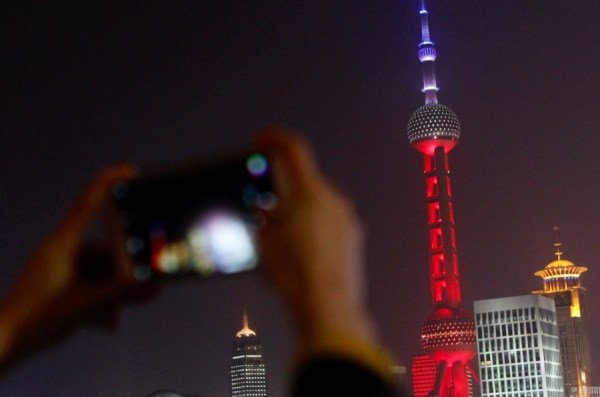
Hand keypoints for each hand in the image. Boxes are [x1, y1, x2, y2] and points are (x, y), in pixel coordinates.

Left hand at [0, 163, 148, 373]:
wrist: (2, 345)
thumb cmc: (34, 320)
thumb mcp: (86, 305)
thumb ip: (123, 294)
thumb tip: (154, 287)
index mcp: (61, 245)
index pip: (89, 203)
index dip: (110, 182)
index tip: (129, 168)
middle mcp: (59, 251)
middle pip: (104, 248)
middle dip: (123, 270)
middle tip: (144, 285)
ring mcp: (57, 268)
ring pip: (98, 271)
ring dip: (111, 293)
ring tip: (115, 316)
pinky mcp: (55, 285)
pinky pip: (87, 284)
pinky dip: (99, 300)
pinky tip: (105, 323)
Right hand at [254, 127, 376, 345]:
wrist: (327, 306)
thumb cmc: (295, 274)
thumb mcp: (264, 241)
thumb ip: (263, 218)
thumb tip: (264, 214)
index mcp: (310, 193)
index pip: (293, 149)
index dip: (274, 138)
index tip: (262, 139)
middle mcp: (333, 200)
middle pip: (303, 181)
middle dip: (282, 191)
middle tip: (264, 210)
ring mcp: (347, 219)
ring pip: (317, 203)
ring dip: (298, 212)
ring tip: (282, 240)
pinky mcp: (354, 237)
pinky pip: (330, 221)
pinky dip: (314, 227)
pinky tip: (301, 252)